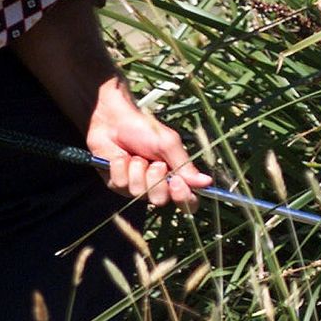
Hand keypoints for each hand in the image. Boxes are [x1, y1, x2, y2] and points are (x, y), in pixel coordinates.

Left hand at [86, 100, 212, 210]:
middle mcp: (157, 186)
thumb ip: (185, 165)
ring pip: (139, 192)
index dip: (183, 197)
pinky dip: (122, 167)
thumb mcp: (169, 144)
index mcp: (175, 177)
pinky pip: (121, 184)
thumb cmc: (144, 128)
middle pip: (160, 200)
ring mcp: (135, 187)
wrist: (114, 119)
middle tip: (154, 163)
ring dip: (137, 169)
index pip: (187, 201)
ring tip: (135, 155)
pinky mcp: (117, 184)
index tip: (177, 181)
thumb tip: (206, 182)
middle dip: (156, 180)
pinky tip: (121, 156)